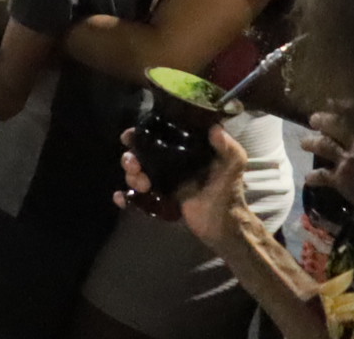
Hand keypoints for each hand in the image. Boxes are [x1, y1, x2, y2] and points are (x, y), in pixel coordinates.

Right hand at [119, 125, 249, 248]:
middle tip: (134, 166)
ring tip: (141, 185)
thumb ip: (228, 147)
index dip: (139, 135)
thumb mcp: (233, 165)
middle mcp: (169, 162)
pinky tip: (120, 198)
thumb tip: (215, 128)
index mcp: (182, 150)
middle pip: (139, 155)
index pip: (155, 136)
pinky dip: (124, 197)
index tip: (130, 136)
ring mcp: (163, 182)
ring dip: (130, 177)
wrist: (225, 224)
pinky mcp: (159, 200)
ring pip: (136, 174)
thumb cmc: (229, 190)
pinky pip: (136, 196)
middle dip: (130, 159)